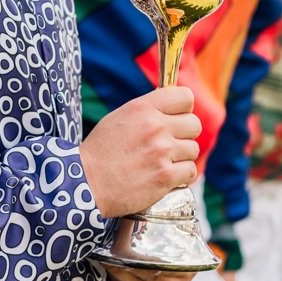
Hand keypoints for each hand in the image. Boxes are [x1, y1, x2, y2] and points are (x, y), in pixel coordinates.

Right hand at [80, 86, 200, 217]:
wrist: (87, 183)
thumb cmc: (101, 151)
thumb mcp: (121, 117)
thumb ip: (148, 111)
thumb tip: (174, 109)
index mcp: (143, 108)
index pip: (185, 97)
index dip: (183, 110)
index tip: (176, 120)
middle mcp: (155, 127)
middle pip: (194, 124)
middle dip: (184, 135)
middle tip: (169, 145)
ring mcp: (162, 152)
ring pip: (193, 149)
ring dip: (181, 158)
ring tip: (161, 163)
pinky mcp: (165, 176)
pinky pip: (191, 171)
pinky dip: (181, 177)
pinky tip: (165, 177)